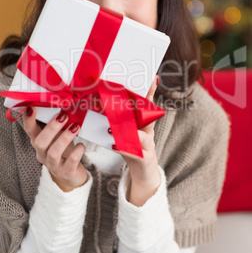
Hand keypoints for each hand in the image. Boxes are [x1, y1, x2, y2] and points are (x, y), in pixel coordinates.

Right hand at [23, 109, 87, 191]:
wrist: (71, 174)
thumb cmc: (64, 150)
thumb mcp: (58, 136)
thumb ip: (58, 124)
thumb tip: (65, 103)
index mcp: (39, 143)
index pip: (29, 131)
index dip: (28, 121)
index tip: (31, 108)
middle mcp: (43, 154)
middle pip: (39, 143)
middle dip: (51, 128)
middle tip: (64, 115)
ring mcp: (53, 165)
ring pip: (54, 152)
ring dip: (65, 138)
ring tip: (76, 127)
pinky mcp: (66, 172)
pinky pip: (70, 162)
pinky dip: (77, 151)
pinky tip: (81, 145)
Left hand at [113, 76, 160, 205]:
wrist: (143, 175)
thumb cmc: (133, 150)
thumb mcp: (126, 133)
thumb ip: (118, 121)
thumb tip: (100, 104)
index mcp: (143, 123)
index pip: (147, 104)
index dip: (149, 91)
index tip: (152, 77)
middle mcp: (148, 131)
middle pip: (149, 114)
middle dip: (146, 101)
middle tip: (137, 90)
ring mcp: (149, 145)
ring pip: (142, 134)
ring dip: (129, 128)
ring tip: (113, 125)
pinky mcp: (145, 158)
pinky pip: (135, 153)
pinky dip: (124, 148)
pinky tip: (114, 144)